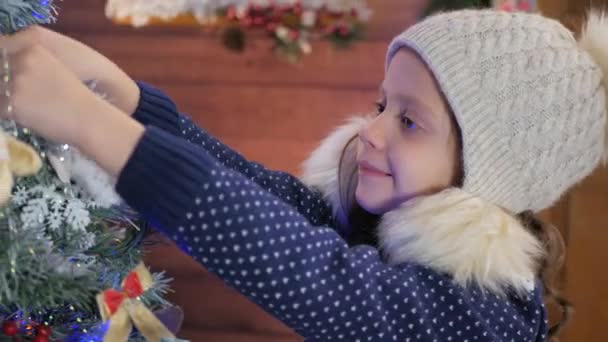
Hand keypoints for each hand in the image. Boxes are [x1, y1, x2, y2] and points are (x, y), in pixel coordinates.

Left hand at [0, 32, 144, 174]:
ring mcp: (15, 81)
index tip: (5, 73)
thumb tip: (6, 68)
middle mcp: (21, 60)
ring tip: (19, 106)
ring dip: (3, 99)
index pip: (0, 47)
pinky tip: (23, 117)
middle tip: (13, 93)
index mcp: (33, 47)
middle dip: (2, 82)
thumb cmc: (79, 96)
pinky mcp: (13, 102)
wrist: (91, 118)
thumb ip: (30, 62)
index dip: (2, 63)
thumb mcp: (55, 68)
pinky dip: (6, 114)